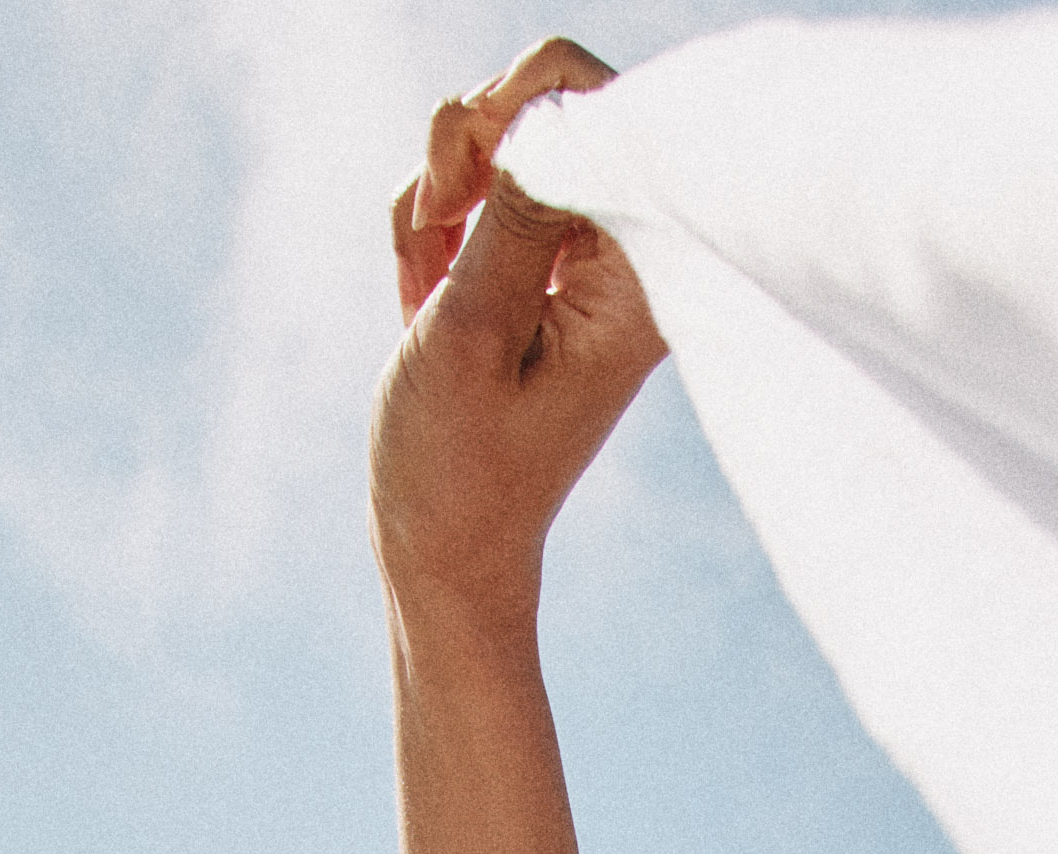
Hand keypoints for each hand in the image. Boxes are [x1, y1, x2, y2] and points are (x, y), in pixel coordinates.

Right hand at [372, 39, 664, 636]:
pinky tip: (423, 294)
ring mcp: (579, 264)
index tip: (464, 171)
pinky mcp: (536, 272)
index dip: (515, 103)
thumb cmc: (461, 463)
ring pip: (495, 143)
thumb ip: (512, 216)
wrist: (448, 547)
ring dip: (438, 190)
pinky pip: (473, 191)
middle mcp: (624, 263)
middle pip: (545, 106)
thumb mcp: (475, 328)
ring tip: (426, 282)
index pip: (599, 106)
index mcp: (634, 279)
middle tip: (437, 217)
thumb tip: (550, 117)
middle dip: (468, 141)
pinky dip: (433, 224)